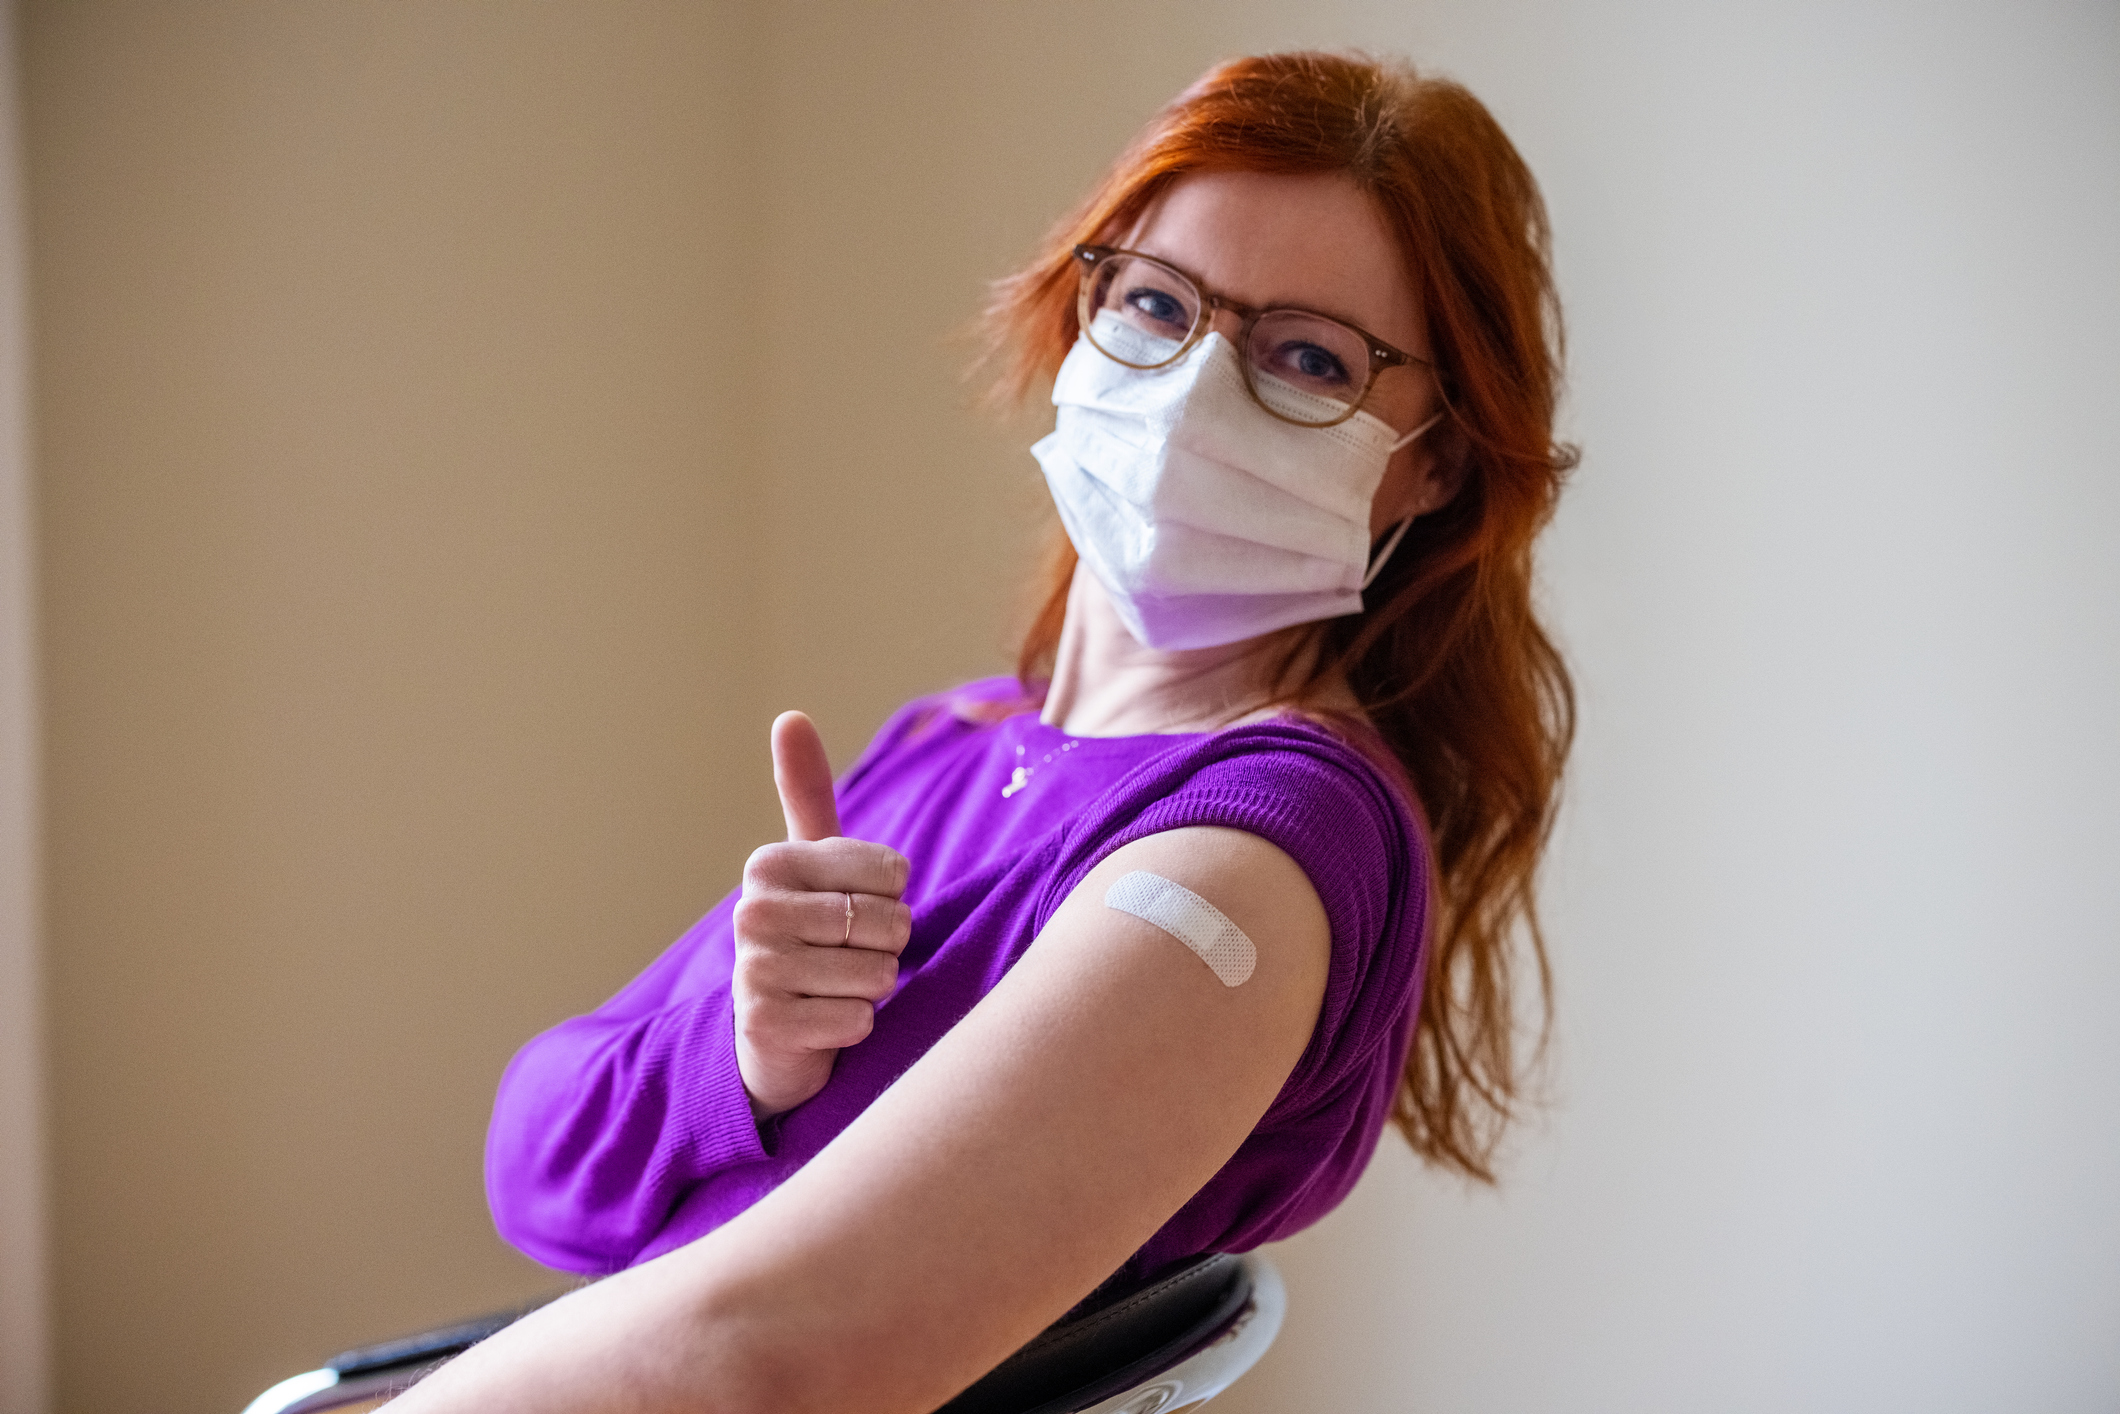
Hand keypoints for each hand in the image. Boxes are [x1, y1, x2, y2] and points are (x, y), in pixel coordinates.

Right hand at [733, 711, 911, 1118]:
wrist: (775, 1032)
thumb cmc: (810, 935)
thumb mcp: (812, 863)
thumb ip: (806, 793)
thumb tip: (790, 715)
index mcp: (771, 864)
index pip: (892, 871)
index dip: (894, 898)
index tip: (857, 909)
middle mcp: (752, 911)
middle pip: (888, 923)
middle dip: (887, 947)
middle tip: (850, 955)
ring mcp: (754, 971)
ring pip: (877, 973)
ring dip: (874, 988)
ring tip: (838, 987)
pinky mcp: (765, 1026)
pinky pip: (857, 1020)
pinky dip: (857, 1026)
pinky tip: (827, 1022)